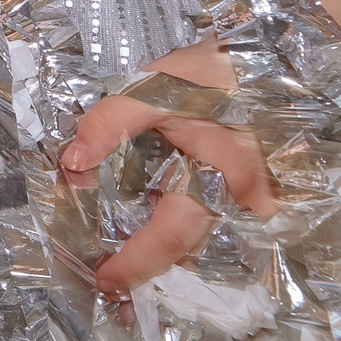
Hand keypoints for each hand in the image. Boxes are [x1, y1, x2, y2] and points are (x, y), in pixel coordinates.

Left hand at [59, 39, 276, 302]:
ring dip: (157, 242)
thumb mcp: (154, 90)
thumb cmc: (212, 75)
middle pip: (183, 245)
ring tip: (117, 248)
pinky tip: (144, 218)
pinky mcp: (242, 187)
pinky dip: (172, 220)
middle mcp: (236, 201)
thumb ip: (111, 125)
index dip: (135, 263)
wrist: (267, 59)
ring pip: (194, 232)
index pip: (169, 238)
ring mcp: (244, 197)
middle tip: (104, 271)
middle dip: (143, 262)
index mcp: (218, 181)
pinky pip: (204, 214)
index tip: (104, 281)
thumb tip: (72, 162)